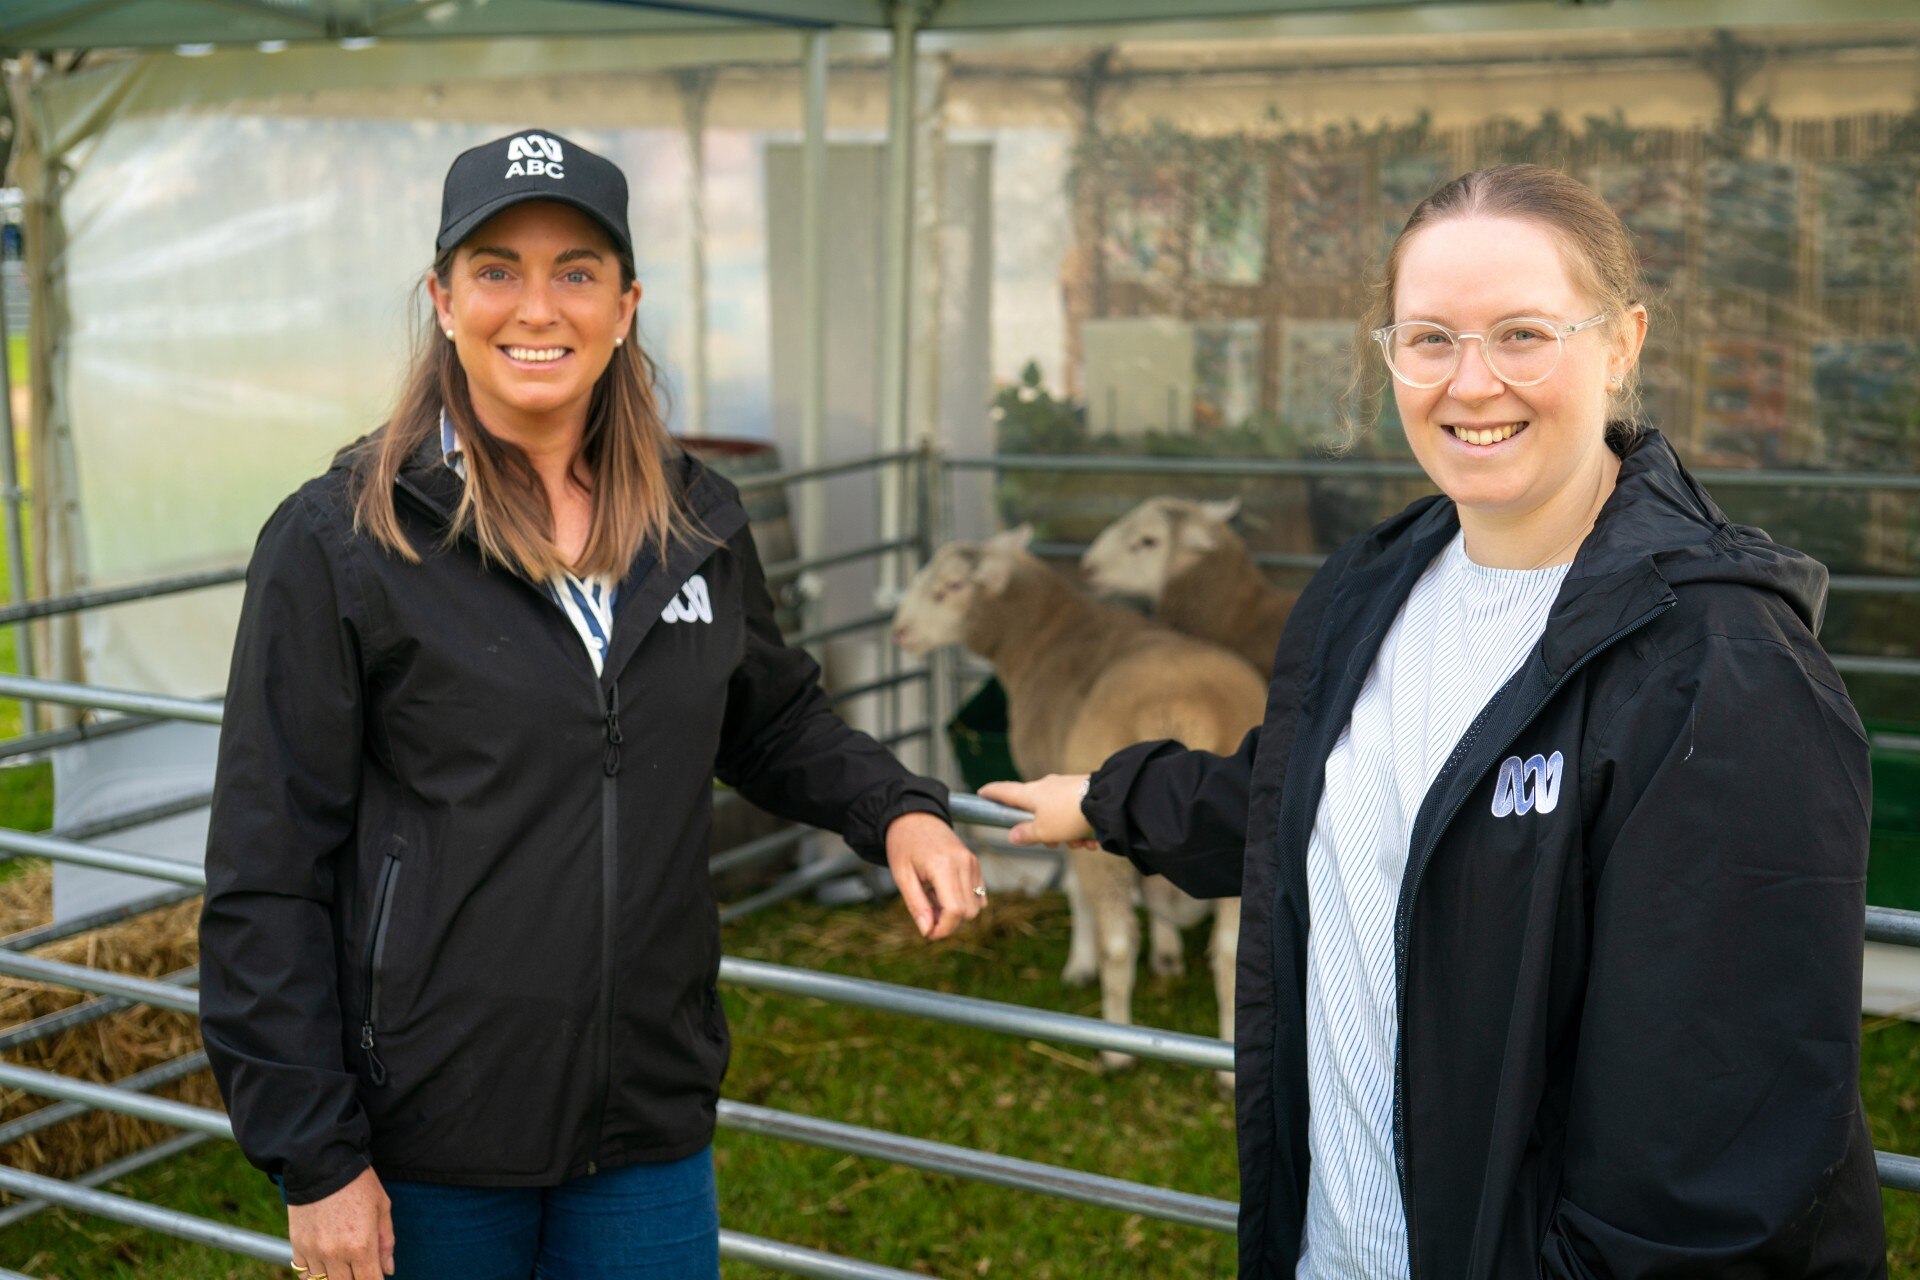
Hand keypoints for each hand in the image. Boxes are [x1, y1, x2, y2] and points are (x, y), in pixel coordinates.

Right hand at [289, 1165, 392, 1279]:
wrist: (322, 1163)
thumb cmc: (358, 1182)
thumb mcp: (382, 1207)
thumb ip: (386, 1241)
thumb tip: (388, 1270)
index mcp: (362, 1245)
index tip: (376, 1276)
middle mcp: (336, 1254)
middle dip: (356, 1279)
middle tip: (361, 1267)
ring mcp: (314, 1251)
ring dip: (335, 1277)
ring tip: (344, 1263)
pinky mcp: (297, 1246)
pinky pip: (304, 1274)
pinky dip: (314, 1273)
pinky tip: (325, 1262)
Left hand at [885, 811, 983, 939]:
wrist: (914, 815)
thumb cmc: (903, 843)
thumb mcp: (901, 876)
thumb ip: (916, 905)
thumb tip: (927, 931)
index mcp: (943, 866)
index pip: (955, 910)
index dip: (943, 929)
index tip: (928, 933)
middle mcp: (964, 863)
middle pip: (969, 912)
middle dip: (948, 921)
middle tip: (926, 911)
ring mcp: (972, 862)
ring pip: (976, 906)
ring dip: (956, 911)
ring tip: (933, 897)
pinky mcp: (975, 863)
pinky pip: (979, 894)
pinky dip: (964, 901)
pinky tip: (944, 891)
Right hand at [979, 775, 1094, 847]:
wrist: (1105, 802)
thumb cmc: (1068, 815)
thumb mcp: (1043, 831)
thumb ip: (1025, 834)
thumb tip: (1012, 835)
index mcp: (1031, 793)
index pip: (1005, 791)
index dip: (992, 793)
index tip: (982, 792)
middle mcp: (1047, 787)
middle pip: (1036, 812)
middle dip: (1046, 832)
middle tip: (1055, 843)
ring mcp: (1066, 788)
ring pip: (1060, 818)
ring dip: (1068, 835)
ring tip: (1081, 842)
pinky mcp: (1084, 793)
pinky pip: (1076, 816)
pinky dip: (1082, 830)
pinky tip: (1092, 838)